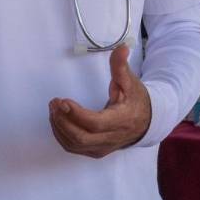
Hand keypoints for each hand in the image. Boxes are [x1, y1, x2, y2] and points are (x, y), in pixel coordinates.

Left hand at [49, 44, 150, 158]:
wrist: (146, 123)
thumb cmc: (136, 101)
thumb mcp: (130, 82)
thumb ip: (121, 67)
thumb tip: (121, 48)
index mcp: (121, 120)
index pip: (94, 123)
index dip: (76, 114)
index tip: (63, 100)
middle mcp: (111, 138)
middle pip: (80, 137)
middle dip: (62, 120)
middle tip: (54, 103)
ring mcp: (102, 148)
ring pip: (74, 144)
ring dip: (59, 127)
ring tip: (54, 109)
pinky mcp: (95, 151)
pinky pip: (73, 147)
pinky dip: (61, 135)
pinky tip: (57, 120)